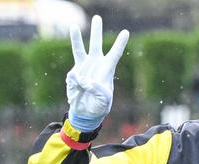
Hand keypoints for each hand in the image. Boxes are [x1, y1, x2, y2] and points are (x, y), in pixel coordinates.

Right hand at [66, 15, 128, 130]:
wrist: (85, 112)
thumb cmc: (99, 107)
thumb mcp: (104, 102)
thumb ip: (98, 92)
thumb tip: (87, 81)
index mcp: (107, 70)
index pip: (115, 54)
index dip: (120, 43)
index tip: (126, 32)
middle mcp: (96, 65)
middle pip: (96, 44)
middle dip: (96, 31)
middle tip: (97, 17)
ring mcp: (84, 68)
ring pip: (79, 49)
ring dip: (76, 38)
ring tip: (74, 26)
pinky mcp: (74, 74)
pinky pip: (72, 76)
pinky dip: (75, 84)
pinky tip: (78, 92)